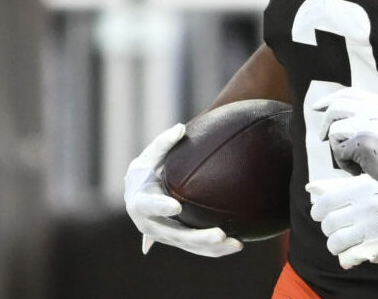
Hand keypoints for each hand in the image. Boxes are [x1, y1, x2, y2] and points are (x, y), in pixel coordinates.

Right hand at [123, 123, 243, 256]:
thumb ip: (163, 143)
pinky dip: (214, 250)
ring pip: (190, 245)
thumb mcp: (149, 157)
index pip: (149, 206)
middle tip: (221, 233)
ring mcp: (165, 236)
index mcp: (140, 203)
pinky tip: (238, 246)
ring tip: (238, 244)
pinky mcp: (177, 240)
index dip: (161, 207)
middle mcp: (150, 225)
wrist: (139, 193)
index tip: (176, 206)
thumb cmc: (146, 171)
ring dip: (213, 248)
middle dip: (199, 237)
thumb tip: (181, 127)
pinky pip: (197, 248)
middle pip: (176, 234)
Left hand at [306, 174, 377, 267]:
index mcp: (361, 191)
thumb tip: (311, 187)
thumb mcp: (374, 181)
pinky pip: (348, 258)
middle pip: (328, 225)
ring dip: (338, 243)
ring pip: (334, 244)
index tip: (324, 213)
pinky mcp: (377, 248)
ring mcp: (370, 231)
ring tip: (348, 239)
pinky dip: (349, 257)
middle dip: (330, 227)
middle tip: (341, 225)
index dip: (319, 211)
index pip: (323, 204)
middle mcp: (363, 210)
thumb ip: (342, 185)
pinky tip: (359, 250)